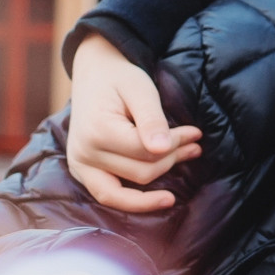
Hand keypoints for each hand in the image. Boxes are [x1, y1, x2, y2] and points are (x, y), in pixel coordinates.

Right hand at [68, 34, 201, 212]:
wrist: (94, 74)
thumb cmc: (120, 79)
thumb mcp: (141, 90)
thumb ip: (152, 120)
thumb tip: (162, 150)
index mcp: (98, 131)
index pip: (147, 152)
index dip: (175, 144)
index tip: (195, 132)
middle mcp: (83, 154)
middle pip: (142, 172)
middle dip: (171, 157)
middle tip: (194, 142)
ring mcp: (79, 166)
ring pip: (131, 187)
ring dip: (161, 174)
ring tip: (187, 156)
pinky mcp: (82, 172)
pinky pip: (110, 197)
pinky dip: (136, 200)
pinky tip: (161, 198)